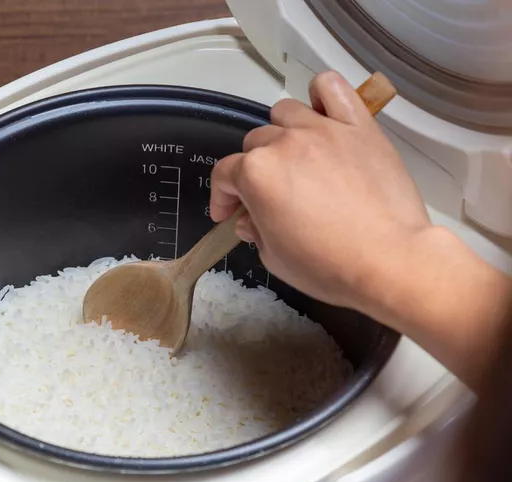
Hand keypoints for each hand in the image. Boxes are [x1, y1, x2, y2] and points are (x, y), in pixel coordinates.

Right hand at [211, 70, 511, 390]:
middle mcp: (284, 143)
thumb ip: (255, 229)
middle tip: (267, 196)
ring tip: (294, 157)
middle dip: (253, 170)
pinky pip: (332, 87)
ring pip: (285, 112)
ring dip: (281, 133)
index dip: (222, 196)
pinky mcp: (358, 127)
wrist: (388, 261)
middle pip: (255, 143)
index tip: (229, 212)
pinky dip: (321, 95)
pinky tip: (322, 115)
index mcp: (256, 174)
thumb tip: (252, 218)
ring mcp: (323, 130)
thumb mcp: (273, 258)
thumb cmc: (328, 265)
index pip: (225, 174)